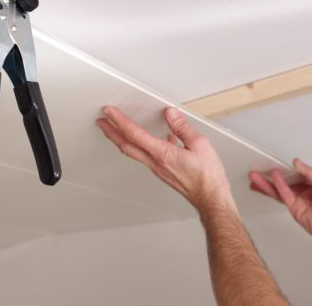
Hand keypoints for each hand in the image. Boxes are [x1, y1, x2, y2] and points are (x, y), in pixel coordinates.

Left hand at [96, 106, 235, 213]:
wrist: (210, 198)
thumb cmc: (207, 177)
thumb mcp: (199, 145)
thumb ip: (182, 127)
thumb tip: (170, 114)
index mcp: (162, 153)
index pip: (134, 134)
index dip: (119, 121)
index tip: (109, 112)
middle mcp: (155, 162)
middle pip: (125, 145)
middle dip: (110, 132)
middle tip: (101, 121)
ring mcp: (157, 169)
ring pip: (132, 152)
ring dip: (120, 139)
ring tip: (113, 130)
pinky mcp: (161, 172)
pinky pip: (144, 157)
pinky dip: (137, 146)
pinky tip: (145, 141)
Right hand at [249, 159, 311, 236]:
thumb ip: (309, 173)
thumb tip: (297, 163)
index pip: (295, 173)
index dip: (284, 168)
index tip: (274, 162)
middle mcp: (305, 192)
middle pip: (283, 181)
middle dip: (269, 176)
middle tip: (258, 169)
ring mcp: (299, 201)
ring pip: (279, 190)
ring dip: (266, 183)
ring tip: (254, 177)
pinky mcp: (295, 209)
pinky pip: (283, 196)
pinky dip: (276, 187)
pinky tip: (270, 181)